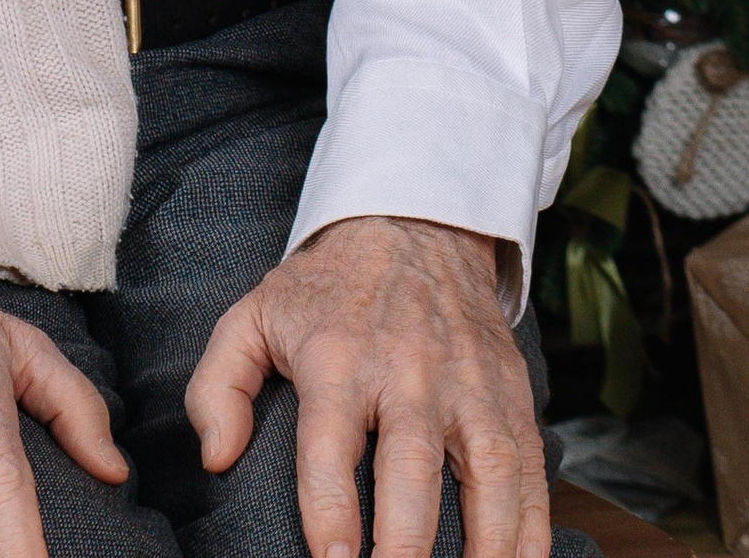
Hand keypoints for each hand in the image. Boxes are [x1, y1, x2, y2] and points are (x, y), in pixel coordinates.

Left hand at [185, 217, 540, 557]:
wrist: (414, 224)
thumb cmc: (328, 289)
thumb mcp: (254, 315)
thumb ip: (220, 385)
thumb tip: (216, 458)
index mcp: (338, 360)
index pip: (330, 448)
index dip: (330, 513)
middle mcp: (407, 374)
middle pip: (412, 471)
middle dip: (406, 547)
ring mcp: (466, 386)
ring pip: (487, 474)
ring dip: (485, 547)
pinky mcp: (509, 393)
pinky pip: (531, 467)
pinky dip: (533, 525)